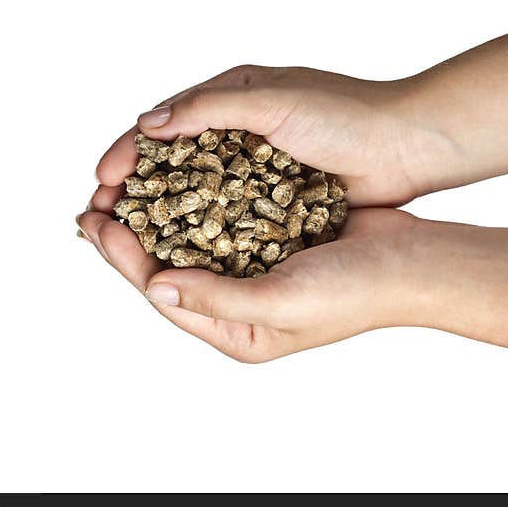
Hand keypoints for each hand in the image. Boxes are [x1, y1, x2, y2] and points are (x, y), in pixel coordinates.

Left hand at [79, 203, 507, 366]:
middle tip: (92, 204)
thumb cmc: (356, 292)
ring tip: (122, 186)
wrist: (415, 261)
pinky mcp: (266, 238)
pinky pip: (216, 218)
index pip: (162, 292)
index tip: (94, 222)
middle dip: (128, 235)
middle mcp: (235, 303)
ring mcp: (251, 269)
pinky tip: (172, 176)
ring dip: (154, 213)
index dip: (123, 257)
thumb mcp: (281, 304)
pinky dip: (191, 198)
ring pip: (186, 239)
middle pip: (165, 266)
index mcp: (234, 330)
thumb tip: (156, 289)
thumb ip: (216, 298)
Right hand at [95, 65, 453, 206]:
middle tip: (98, 219)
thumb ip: (208, 108)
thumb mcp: (273, 101)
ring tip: (127, 241)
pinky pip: (223, 216)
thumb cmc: (347, 115)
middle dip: (132, 192)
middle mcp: (234, 134)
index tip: (100, 183)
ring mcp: (252, 169)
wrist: (410, 146)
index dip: (126, 155)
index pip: (161, 127)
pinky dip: (197, 230)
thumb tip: (146, 124)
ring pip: (191, 194)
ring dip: (158, 216)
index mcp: (228, 100)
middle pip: (167, 165)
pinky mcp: (272, 198)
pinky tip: (177, 252)